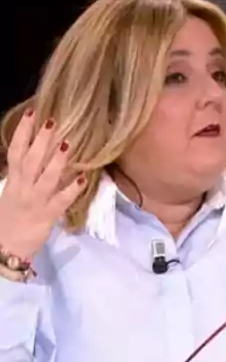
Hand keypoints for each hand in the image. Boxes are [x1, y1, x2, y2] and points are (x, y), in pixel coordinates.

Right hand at [0, 110, 85, 259]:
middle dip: (41, 139)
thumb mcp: (10, 193)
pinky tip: (82, 177)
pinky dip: (72, 189)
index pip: (16, 151)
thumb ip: (20, 175)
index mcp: (13, 181)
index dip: (23, 132)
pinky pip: (61, 200)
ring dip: (58, 160)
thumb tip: (30, 155)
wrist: (4, 248)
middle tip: (53, 120)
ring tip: (68, 143)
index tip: (32, 113)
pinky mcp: (48, 215)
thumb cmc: (8, 219)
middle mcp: (23, 187)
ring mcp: (36, 201)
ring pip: (46, 177)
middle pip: (31, 159)